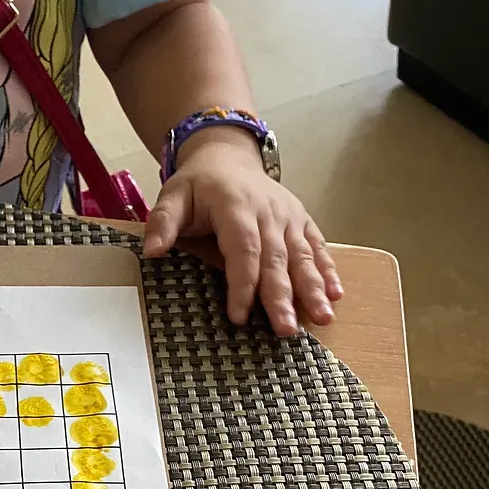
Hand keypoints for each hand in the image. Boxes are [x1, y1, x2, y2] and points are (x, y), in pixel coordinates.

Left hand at [140, 127, 341, 336]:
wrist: (228, 157)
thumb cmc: (199, 184)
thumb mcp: (173, 195)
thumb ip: (163, 222)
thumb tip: (151, 251)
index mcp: (235, 207)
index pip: (242, 250)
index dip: (242, 284)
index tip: (238, 316)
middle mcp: (268, 212)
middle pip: (276, 259)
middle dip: (282, 297)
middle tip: (286, 330)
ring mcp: (288, 217)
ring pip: (302, 256)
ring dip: (313, 289)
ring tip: (322, 318)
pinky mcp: (302, 221)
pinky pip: (317, 246)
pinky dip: (328, 270)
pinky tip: (337, 294)